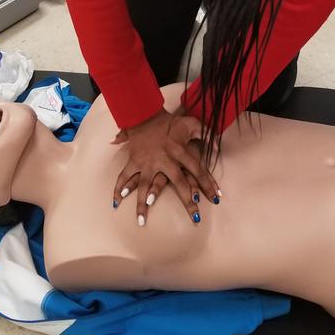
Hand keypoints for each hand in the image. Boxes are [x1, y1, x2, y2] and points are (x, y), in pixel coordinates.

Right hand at [112, 108, 220, 226]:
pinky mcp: (134, 161)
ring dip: (142, 205)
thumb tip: (218, 145)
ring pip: (145, 186)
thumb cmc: (169, 121)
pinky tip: (116, 202)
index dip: (208, 184)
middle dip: (188, 202)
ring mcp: (147, 162)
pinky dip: (119, 188)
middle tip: (195, 219)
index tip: (215, 199)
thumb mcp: (191, 123)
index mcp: (179, 151)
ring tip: (142, 221)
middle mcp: (164, 159)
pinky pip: (125, 176)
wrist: (145, 113)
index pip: (197, 170)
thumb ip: (205, 133)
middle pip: (178, 183)